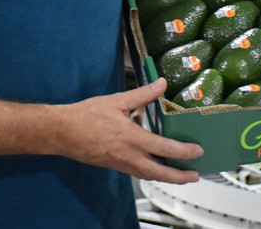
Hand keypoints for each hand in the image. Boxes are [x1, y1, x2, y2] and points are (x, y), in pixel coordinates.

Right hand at [54, 78, 203, 183]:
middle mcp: (129, 156)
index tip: (197, 151)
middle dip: (180, 176)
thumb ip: (142, 94)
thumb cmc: (86, 116)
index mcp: (132, 138)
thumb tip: (161, 83)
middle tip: (195, 175)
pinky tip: (156, 166)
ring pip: (149, 175)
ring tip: (181, 174)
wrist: (62, 132)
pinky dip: (152, 172)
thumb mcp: (117, 100)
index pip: (165, 149)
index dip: (184, 152)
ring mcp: (121, 164)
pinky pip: (138, 173)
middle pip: (160, 173)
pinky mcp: (115, 166)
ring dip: (167, 177)